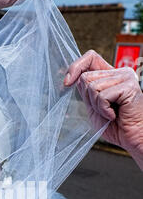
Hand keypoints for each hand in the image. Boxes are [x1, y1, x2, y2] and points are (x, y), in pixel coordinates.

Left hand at [64, 50, 142, 169]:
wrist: (132, 139)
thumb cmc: (116, 127)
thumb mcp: (94, 107)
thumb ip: (86, 92)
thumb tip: (72, 78)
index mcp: (111, 76)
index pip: (90, 58)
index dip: (75, 67)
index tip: (66, 83)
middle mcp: (119, 73)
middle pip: (86, 77)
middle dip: (88, 99)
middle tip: (103, 110)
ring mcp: (125, 77)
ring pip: (92, 86)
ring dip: (97, 106)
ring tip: (110, 114)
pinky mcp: (128, 86)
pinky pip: (102, 96)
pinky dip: (104, 110)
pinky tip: (114, 115)